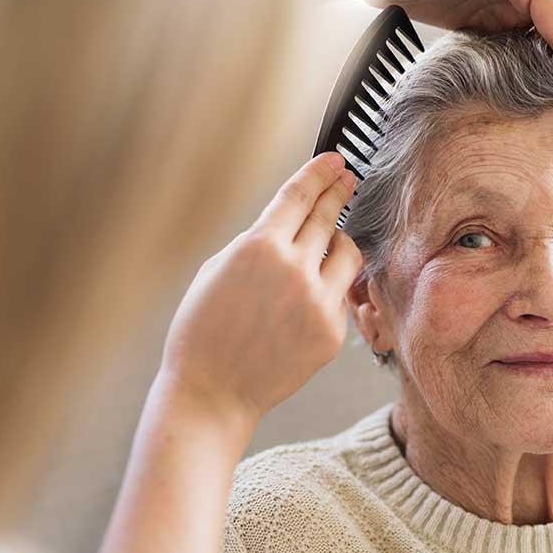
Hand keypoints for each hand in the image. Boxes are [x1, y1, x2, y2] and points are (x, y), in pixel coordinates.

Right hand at [158, 152, 363, 426]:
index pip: (299, 196)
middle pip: (328, 217)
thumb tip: (289, 225)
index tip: (335, 161)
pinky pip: (340, 294)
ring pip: (348, 253)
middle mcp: (295, 270)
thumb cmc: (204, 331)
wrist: (213, 391)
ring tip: (328, 243)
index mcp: (259, 248)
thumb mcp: (218, 269)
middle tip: (348, 179)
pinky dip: (328, 288)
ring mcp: (318, 301)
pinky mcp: (332, 331)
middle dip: (339, 192)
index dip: (320, 173)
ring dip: (339, 242)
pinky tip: (306, 299)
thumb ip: (258, 243)